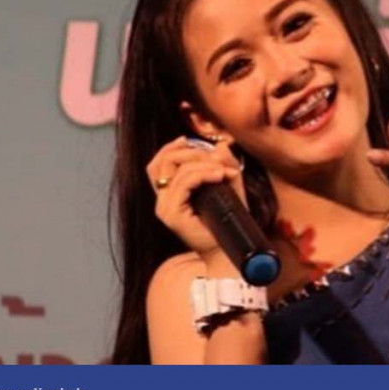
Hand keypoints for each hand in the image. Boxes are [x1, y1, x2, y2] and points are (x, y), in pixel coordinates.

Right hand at [145, 136, 245, 260]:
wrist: (230, 249)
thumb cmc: (229, 220)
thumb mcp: (229, 185)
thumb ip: (225, 164)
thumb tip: (221, 144)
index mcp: (170, 194)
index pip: (157, 164)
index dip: (170, 148)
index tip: (189, 140)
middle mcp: (163, 200)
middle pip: (163, 162)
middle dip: (192, 153)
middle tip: (217, 160)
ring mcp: (165, 208)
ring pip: (177, 170)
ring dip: (204, 164)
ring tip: (224, 171)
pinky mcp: (172, 215)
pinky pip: (184, 183)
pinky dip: (203, 174)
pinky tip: (220, 176)